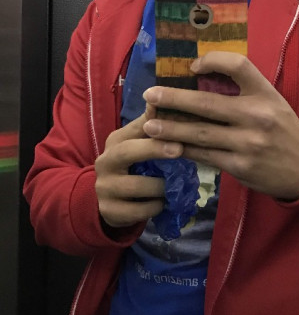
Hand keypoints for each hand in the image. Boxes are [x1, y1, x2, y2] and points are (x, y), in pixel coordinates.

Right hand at [95, 106, 182, 228]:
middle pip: (126, 152)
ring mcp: (104, 187)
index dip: (156, 124)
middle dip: (153, 149)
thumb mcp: (139, 144)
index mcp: (116, 140)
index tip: (178, 122)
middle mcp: (105, 161)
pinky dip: (153, 208)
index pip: (135, 128)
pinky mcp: (109, 210)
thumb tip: (168, 103)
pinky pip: (135, 211)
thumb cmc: (133, 166)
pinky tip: (162, 204)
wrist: (110, 199)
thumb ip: (152, 126)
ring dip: (159, 187)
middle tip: (178, 149)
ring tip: (174, 187)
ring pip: (134, 186)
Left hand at [142, 53, 298, 200]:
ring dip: (171, 129)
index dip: (212, 61)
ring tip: (148, 125)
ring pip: (200, 133)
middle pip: (207, 103)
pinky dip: (184, 150)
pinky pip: (205, 156)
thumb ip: (243, 90)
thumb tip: (198, 78)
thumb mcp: (271, 101)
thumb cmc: (282, 129)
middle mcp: (257, 115)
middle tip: (150, 95)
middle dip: (174, 99)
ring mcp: (248, 143)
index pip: (238, 66)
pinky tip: (168, 146)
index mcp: (265, 93)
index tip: (192, 65)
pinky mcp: (240, 166)